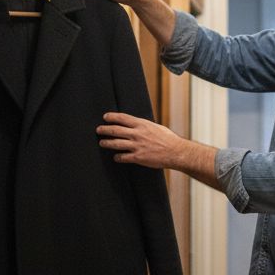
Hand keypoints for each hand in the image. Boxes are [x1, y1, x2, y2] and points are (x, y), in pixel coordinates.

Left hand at [97, 112, 221, 189]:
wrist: (176, 152)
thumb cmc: (168, 139)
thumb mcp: (155, 127)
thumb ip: (144, 126)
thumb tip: (136, 125)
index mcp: (142, 124)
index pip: (122, 118)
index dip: (112, 117)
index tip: (105, 117)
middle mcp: (137, 134)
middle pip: (115, 130)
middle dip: (105, 129)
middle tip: (98, 130)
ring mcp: (136, 146)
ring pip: (116, 144)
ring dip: (107, 143)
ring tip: (102, 143)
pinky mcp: (138, 157)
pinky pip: (123, 157)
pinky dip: (117, 157)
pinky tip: (116, 157)